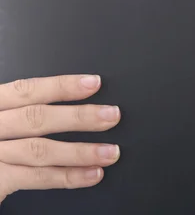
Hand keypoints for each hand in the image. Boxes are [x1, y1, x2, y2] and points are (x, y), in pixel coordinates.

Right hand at [0, 75, 120, 202]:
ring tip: (111, 152)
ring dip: (80, 152)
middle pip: (36, 118)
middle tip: (112, 116)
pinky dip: (66, 177)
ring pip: (38, 150)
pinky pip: (33, 179)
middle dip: (79, 118)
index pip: (25, 90)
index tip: (93, 83)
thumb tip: (62, 104)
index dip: (61, 86)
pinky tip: (91, 175)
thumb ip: (16, 110)